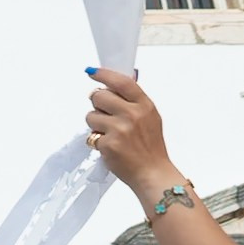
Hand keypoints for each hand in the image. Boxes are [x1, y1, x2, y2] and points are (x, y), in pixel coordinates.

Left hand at [84, 69, 179, 200]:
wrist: (152, 172)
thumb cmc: (151, 147)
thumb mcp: (150, 118)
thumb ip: (134, 101)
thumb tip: (113, 86)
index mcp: (144, 105)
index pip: (121, 82)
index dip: (104, 74)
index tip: (92, 72)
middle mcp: (132, 114)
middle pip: (99, 96)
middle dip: (97, 104)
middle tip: (104, 113)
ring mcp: (119, 129)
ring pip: (90, 115)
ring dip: (95, 124)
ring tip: (109, 133)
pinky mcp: (108, 144)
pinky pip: (91, 135)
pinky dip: (97, 141)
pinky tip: (110, 146)